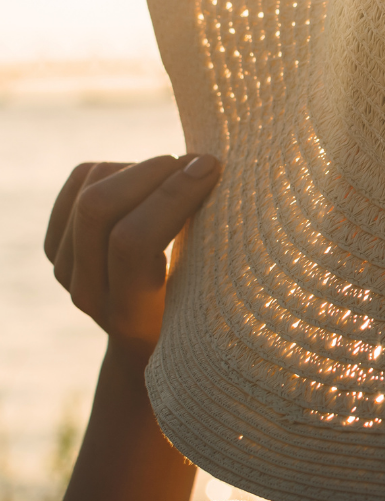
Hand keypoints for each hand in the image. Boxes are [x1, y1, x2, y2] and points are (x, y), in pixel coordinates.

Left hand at [44, 154, 219, 364]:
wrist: (148, 338)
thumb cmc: (199, 309)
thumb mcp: (210, 294)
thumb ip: (211, 249)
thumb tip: (212, 171)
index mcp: (130, 314)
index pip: (133, 241)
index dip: (173, 195)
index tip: (212, 169)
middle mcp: (87, 293)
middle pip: (99, 207)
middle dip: (154, 171)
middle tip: (196, 162)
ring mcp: (65, 269)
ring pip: (89, 187)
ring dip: (141, 169)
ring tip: (177, 177)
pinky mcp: (56, 243)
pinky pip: (80, 181)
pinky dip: (118, 168)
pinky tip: (147, 182)